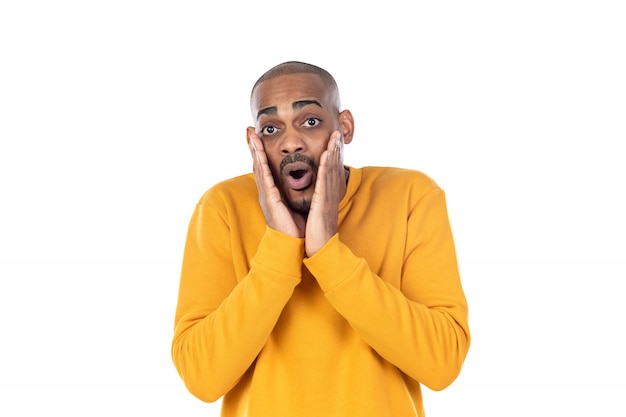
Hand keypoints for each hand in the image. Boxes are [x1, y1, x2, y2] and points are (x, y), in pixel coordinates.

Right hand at [248, 132, 304, 237]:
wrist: (293, 244)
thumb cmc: (295, 226)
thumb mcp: (294, 204)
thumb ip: (292, 193)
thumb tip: (299, 183)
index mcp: (272, 193)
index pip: (265, 168)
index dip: (260, 152)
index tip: (257, 137)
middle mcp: (267, 193)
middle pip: (258, 165)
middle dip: (253, 147)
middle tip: (249, 130)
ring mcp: (267, 196)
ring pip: (259, 168)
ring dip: (255, 151)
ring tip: (252, 136)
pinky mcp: (270, 200)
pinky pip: (265, 178)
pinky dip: (262, 164)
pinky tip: (260, 153)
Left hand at [305, 131, 345, 255]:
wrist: (320, 249)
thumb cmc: (317, 234)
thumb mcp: (319, 213)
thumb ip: (319, 202)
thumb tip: (317, 196)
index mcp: (326, 196)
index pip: (329, 171)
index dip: (332, 155)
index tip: (333, 141)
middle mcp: (329, 194)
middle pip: (333, 167)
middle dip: (335, 149)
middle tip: (337, 132)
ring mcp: (327, 197)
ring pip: (330, 170)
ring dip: (333, 152)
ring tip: (335, 137)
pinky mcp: (323, 202)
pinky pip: (324, 181)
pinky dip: (326, 166)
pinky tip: (326, 154)